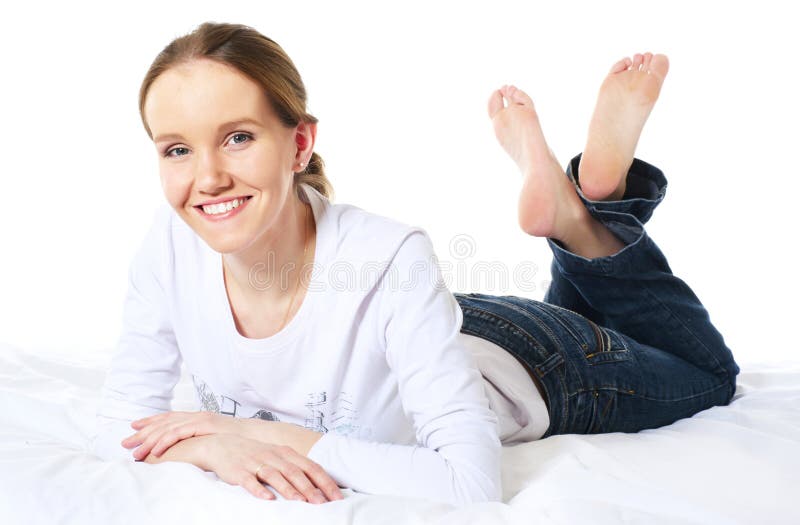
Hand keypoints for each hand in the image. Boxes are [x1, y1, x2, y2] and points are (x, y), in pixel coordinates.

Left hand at [121, 410, 238, 459]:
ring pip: (168, 428)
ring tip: (136, 452)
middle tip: (125, 442)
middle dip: (142, 432)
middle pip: (163, 422)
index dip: (150, 421)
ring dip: (149, 441)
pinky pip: (180, 433)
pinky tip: (155, 450)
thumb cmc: (236, 439)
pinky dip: (165, 441)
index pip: (168, 418)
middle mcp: (195, 415)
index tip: (134, 427)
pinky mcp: (204, 425)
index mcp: (196, 417)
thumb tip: (188, 448)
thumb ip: (200, 438)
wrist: (255, 435)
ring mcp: (199, 419)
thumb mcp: (214, 437)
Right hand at [203, 433, 343, 502]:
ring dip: (289, 489)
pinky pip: (250, 481)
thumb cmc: (256, 454)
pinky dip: (259, 490)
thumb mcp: (278, 457)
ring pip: (275, 476)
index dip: (325, 481)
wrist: (223, 445)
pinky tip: (268, 499)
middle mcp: (273, 456)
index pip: (311, 466)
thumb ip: (296, 468)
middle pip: (295, 472)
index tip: (337, 496)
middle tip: (322, 503)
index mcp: (286, 453)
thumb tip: (320, 486)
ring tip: (300, 502)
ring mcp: (256, 463)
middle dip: (310, 488)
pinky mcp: (239, 472)